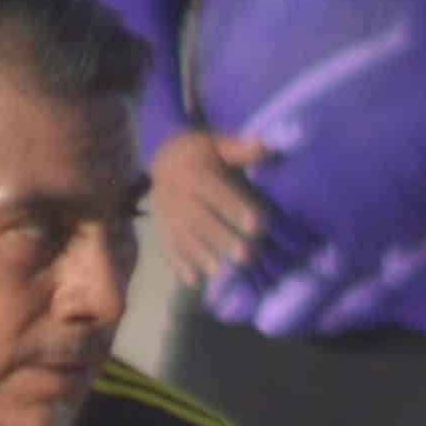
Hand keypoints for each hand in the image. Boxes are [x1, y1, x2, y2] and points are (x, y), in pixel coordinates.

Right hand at [156, 130, 271, 289]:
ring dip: (200, 255)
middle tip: (245, 256)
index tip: (258, 224)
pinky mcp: (161, 229)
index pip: (213, 191)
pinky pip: (167, 248)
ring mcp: (165, 214)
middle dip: (220, 238)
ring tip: (220, 272)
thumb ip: (239, 149)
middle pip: (197, 218)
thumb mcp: (217, 143)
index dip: (234, 207)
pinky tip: (195, 282)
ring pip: (181, 237)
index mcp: (190, 171)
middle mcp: (174, 194)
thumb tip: (264, 146)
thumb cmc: (199, 153)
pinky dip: (180, 266)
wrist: (162, 159)